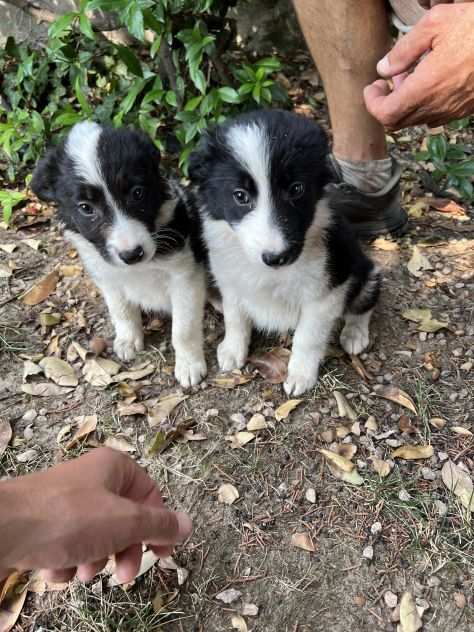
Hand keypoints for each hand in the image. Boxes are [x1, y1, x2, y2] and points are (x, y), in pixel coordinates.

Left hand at [0, 448, 191, 583]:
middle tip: (121, 575)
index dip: (159, 526)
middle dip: (123, 551)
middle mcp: (92, 480)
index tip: (162, 556)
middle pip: (124, 519)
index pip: (150, 494)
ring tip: (80, 571)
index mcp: (114, 468)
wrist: (2, 528)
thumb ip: (159, 524)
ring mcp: (67, 501)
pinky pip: (70, 543)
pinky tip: (56, 566)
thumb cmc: (70, 518)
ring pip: (97, 535)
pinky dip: (68, 559)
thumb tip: (189, 524)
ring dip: (94, 559)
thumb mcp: (125, 521)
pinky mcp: (45, 522)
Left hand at [364, 3, 473, 128]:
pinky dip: (425, 103)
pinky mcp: (466, 108)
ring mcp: (453, 110)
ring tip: (410, 75)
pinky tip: (431, 79)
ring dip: (406, 103)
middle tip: (389, 80)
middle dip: (387, 103)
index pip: (385, 115)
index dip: (373, 104)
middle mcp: (438, 106)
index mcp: (425, 88)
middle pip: (398, 122)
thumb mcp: (435, 24)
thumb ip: (404, 50)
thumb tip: (384, 69)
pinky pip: (437, 115)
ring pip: (417, 120)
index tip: (373, 86)